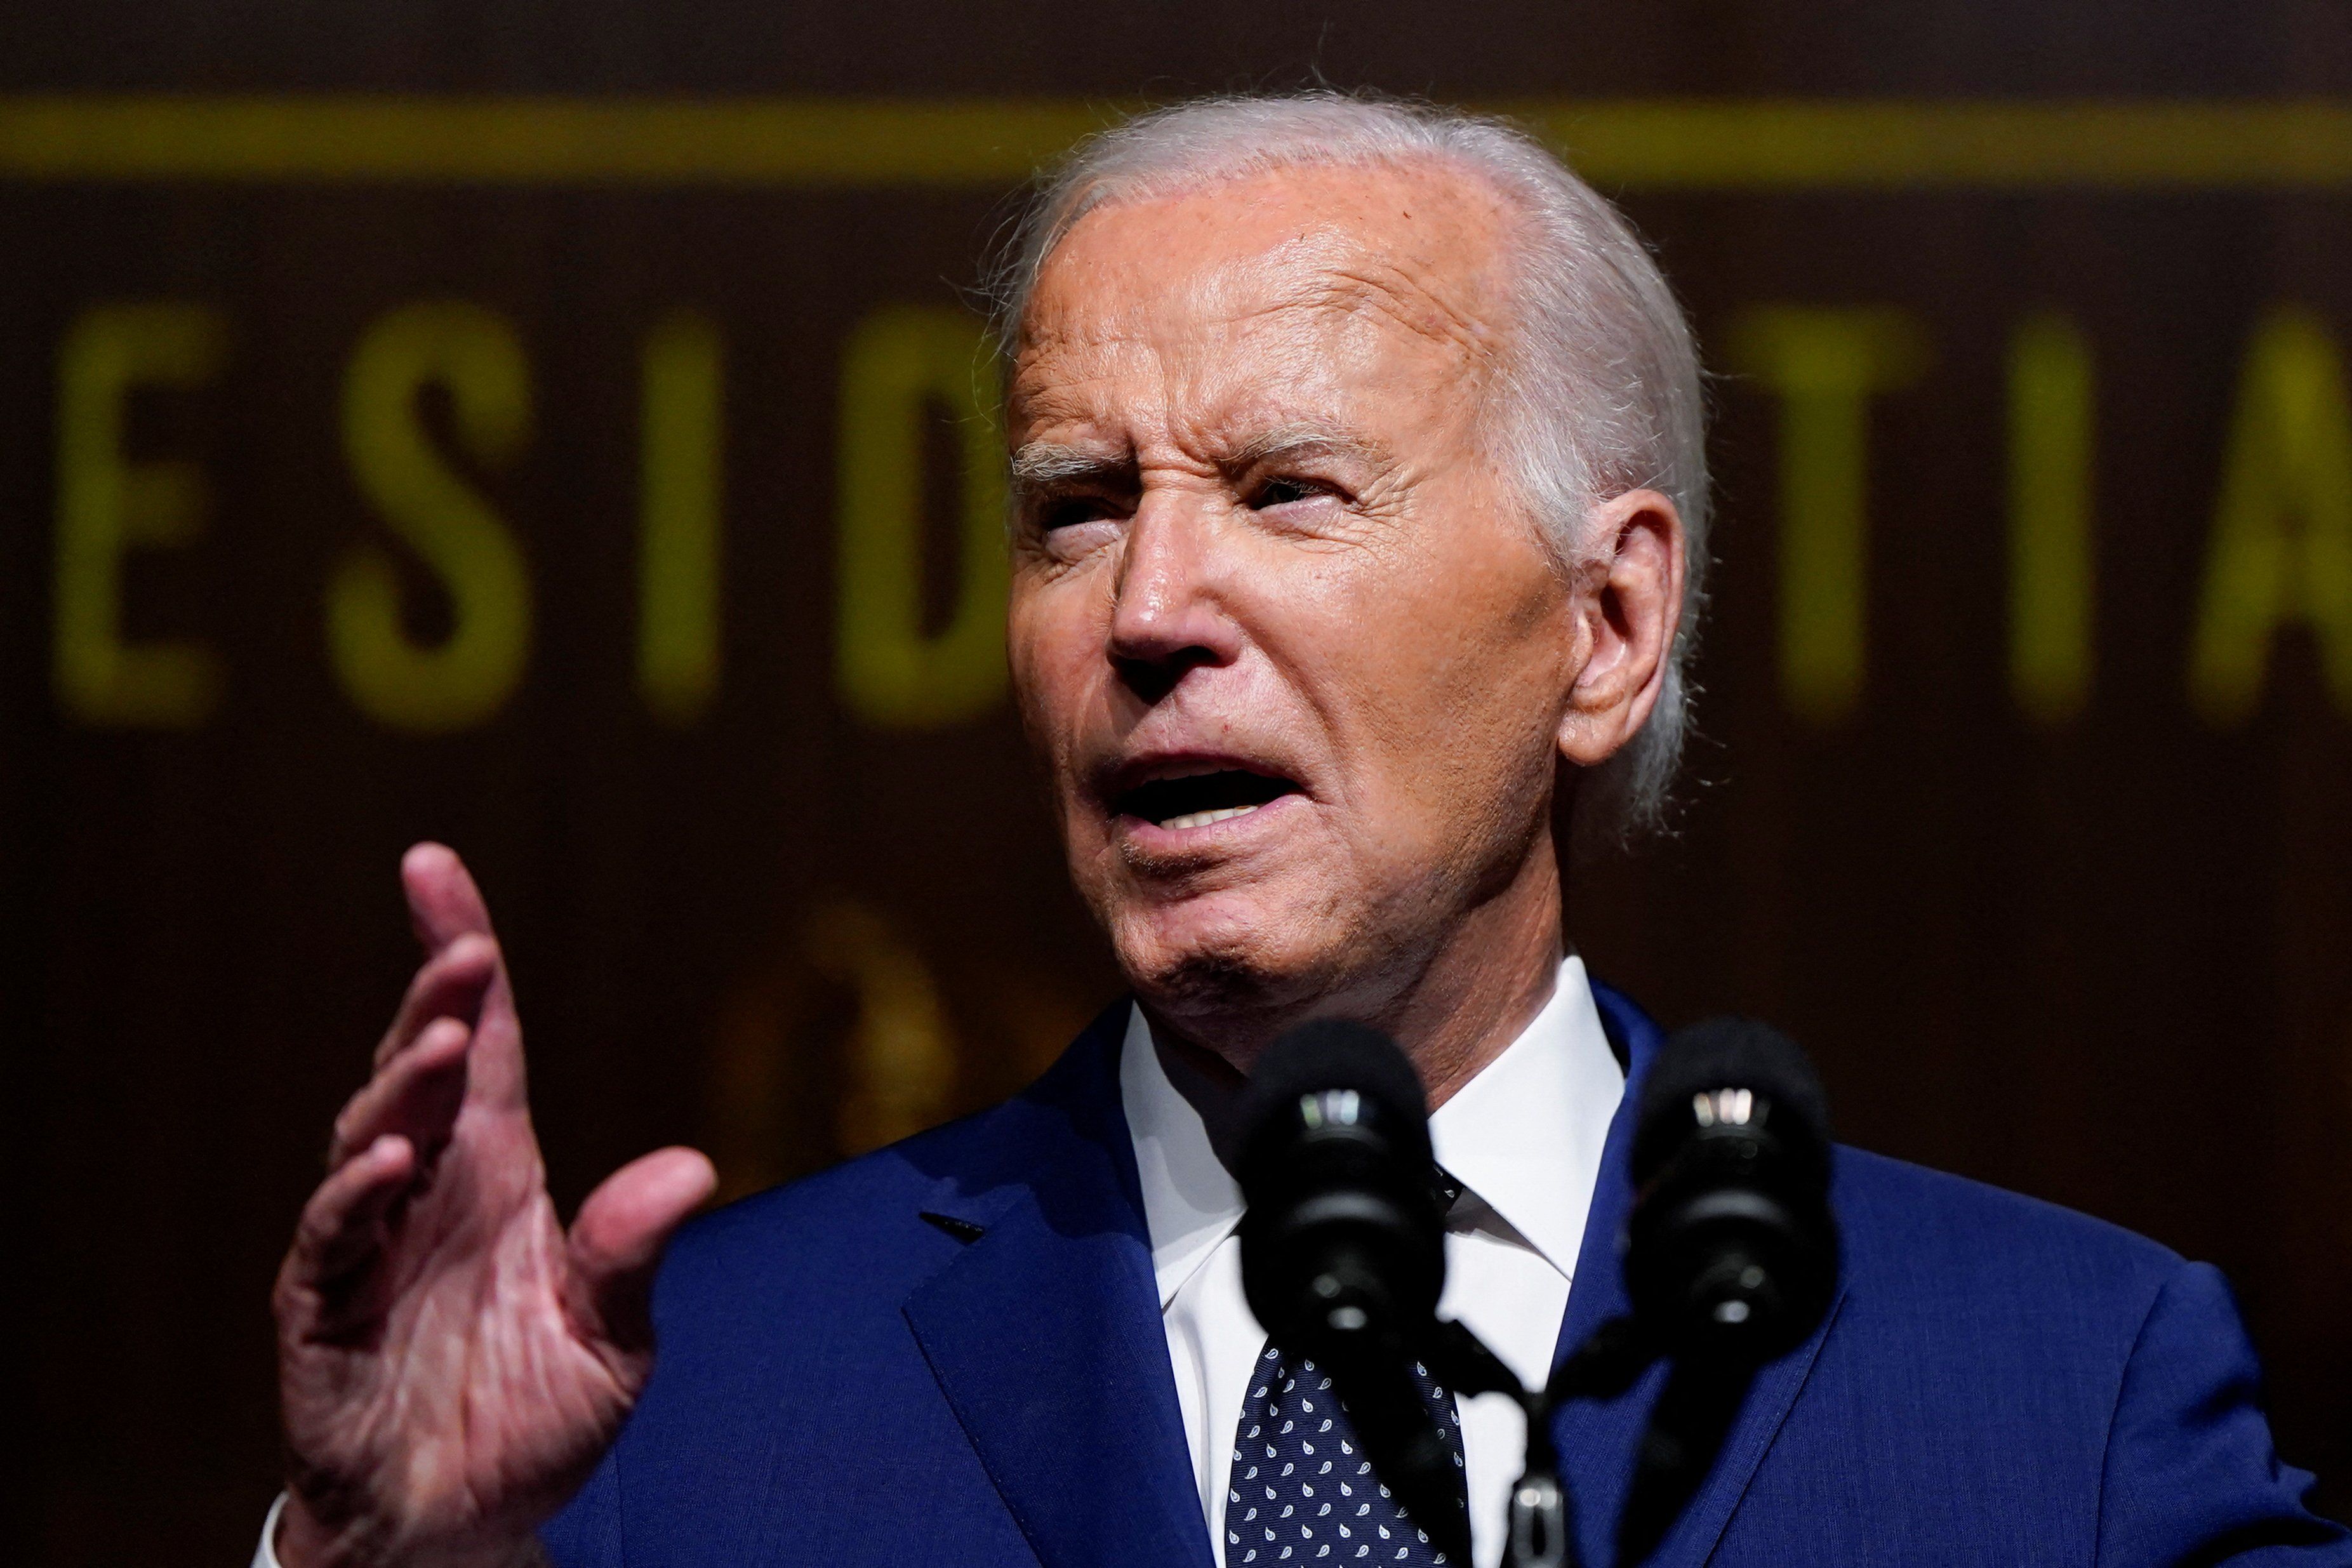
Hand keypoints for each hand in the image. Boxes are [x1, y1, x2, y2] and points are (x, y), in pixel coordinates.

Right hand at [271, 844, 715, 1567]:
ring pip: (371, 1132)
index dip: (460, 953)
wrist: (462, 1524)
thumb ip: (634, 1253)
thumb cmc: (534, 1419)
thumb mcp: (613, 1338)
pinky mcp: (322, 1307)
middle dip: (436, 998)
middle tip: (465, 950)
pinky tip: (394, 1161)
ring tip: (441, 1041)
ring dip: (402, 1085)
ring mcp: (369, 1242)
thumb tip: (694, 1166)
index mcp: (498, 1173)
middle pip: (422, 1069)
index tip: (433, 867)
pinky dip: (356, 1193)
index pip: (484, 1044)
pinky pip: (332, 1235)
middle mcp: (429, 1188)